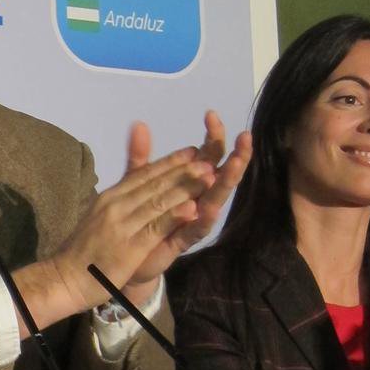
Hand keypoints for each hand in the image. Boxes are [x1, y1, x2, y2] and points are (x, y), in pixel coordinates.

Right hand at [10, 144, 213, 330]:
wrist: (66, 278)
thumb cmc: (85, 249)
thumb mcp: (101, 215)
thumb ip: (122, 196)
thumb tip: (131, 181)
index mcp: (111, 196)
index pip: (144, 174)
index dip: (170, 162)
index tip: (192, 151)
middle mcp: (116, 205)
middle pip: (155, 183)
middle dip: (183, 170)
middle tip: (208, 159)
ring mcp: (122, 225)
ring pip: (158, 201)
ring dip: (185, 188)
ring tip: (208, 176)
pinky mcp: (129, 247)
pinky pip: (155, 228)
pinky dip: (174, 216)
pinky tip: (192, 208)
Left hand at [125, 112, 251, 293]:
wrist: (124, 255)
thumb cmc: (139, 216)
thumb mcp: (136, 183)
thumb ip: (141, 157)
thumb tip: (139, 123)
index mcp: (190, 181)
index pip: (208, 154)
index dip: (212, 136)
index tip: (211, 115)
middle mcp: (197, 198)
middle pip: (220, 174)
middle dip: (235, 156)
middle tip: (245, 137)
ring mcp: (192, 220)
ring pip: (215, 199)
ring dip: (225, 183)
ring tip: (235, 165)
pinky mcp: (182, 240)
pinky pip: (196, 229)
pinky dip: (202, 218)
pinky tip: (209, 207)